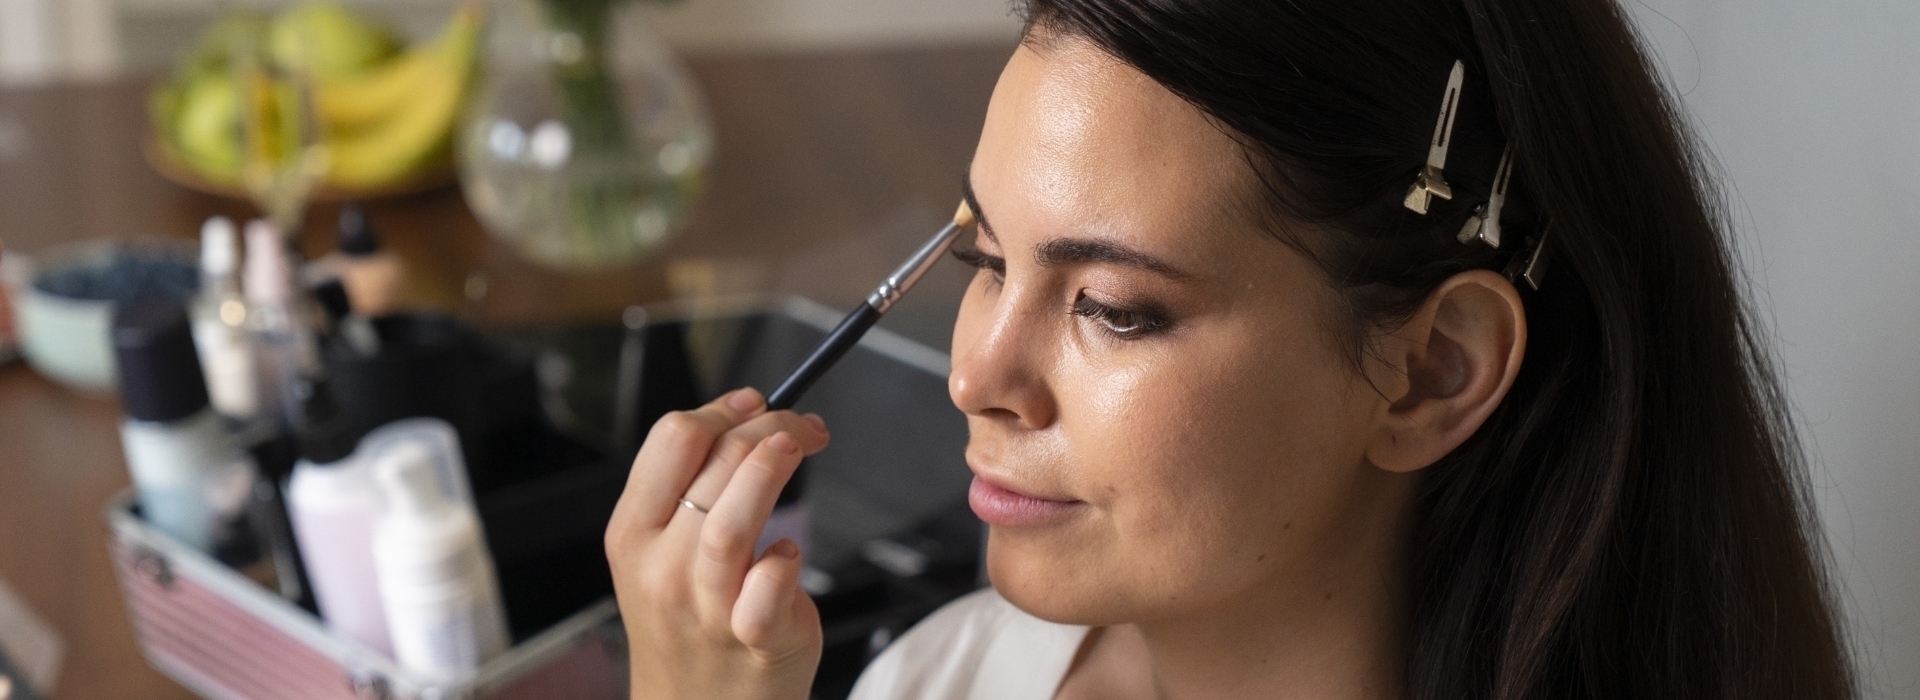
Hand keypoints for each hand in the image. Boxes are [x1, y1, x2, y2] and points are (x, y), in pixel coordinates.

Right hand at [606, 387, 830, 699]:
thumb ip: (690, 492)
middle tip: (801, 425)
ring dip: (770, 471)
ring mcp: (704, 607)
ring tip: (801, 445)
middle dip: (765, 426)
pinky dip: (785, 560)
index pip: (671, 441)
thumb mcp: (660, 555)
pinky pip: (767, 589)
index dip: (723, 410)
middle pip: (710, 466)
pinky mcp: (752, 639)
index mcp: (633, 534)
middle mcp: (662, 568)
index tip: (758, 402)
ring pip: (730, 523)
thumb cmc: (688, 627)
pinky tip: (790, 549)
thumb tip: (745, 417)